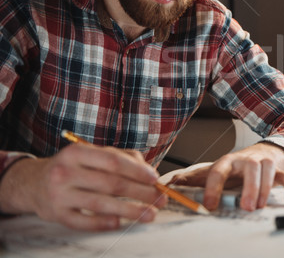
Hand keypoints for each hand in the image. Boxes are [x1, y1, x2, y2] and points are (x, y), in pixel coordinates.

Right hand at [0, 144, 167, 230]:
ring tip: (149, 214)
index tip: (155, 179)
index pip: (113, 161)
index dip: (137, 171)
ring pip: (101, 204)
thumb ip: (120, 157)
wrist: (33, 183)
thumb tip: (148, 170)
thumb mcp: (90, 154)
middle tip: (159, 199)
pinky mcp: (56, 214)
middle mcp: (65, 171)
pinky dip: (103, 223)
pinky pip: (84, 222)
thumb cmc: (72, 167)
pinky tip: (120, 222)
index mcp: (76, 152)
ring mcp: (59, 194)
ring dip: (130, 210)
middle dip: (140, 193)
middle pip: (111, 183)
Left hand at [170, 143, 283, 210]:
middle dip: (248, 186)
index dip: (213, 187)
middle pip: (248, 167)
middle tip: (245, 206)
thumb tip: (171, 183)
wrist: (263, 150)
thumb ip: (194, 178)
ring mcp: (264, 163)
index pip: (218, 170)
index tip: (211, 205)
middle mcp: (246, 160)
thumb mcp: (215, 169)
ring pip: (268, 169)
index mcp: (228, 161)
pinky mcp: (279, 169)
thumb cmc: (236, 165)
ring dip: (265, 188)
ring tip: (259, 206)